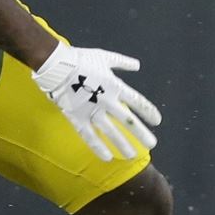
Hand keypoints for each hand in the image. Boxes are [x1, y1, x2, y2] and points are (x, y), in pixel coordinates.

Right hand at [32, 42, 161, 161]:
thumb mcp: (106, 57)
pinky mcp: (76, 118)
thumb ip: (123, 62)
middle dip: (141, 133)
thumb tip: (137, 65)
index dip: (148, 111)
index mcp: (115, 86)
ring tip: (132, 155)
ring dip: (122, 144)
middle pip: (127, 120)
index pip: (137, 101)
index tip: (157, 121)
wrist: (57, 65)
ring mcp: (91, 110)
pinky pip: (89, 135)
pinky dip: (98, 147)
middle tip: (152, 144)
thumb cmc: (82, 59)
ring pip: (110, 131)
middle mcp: (106, 100)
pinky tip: (107, 157)